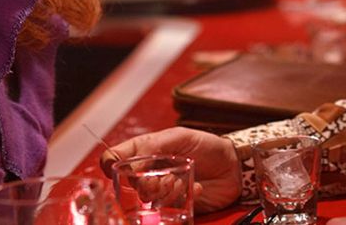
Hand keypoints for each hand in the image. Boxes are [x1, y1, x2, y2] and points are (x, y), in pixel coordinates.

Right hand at [101, 127, 240, 212]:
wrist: (233, 164)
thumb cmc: (206, 145)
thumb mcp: (179, 137)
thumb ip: (153, 147)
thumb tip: (130, 163)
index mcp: (145, 151)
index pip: (114, 159)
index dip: (113, 165)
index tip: (125, 167)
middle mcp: (150, 172)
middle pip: (129, 184)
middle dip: (145, 182)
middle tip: (163, 176)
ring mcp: (162, 189)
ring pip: (147, 198)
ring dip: (165, 190)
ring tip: (182, 180)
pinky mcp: (176, 204)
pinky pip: (168, 207)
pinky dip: (182, 197)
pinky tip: (196, 187)